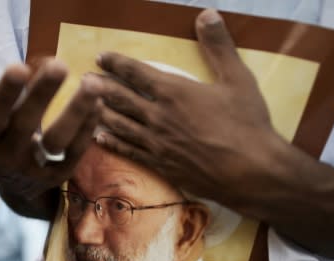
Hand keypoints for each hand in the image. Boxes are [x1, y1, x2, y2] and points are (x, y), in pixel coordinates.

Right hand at [0, 55, 102, 217]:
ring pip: (56, 141)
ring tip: (92, 83)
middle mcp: (6, 154)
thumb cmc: (0, 133)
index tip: (18, 67)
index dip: (3, 94)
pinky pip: (75, 154)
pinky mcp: (58, 177)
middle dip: (41, 94)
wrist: (18, 187)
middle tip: (59, 64)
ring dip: (75, 111)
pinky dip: (87, 128)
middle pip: (24, 124)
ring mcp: (34, 169)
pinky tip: (98, 104)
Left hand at [93, 9, 279, 208]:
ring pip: (120, 124)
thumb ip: (219, 46)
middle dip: (100, 87)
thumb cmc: (248, 125)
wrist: (251, 172)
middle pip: (121, 98)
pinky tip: (99, 138)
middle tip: (83, 80)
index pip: (137, 72)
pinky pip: (129, 151)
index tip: (101, 57)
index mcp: (175, 91)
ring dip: (100, 113)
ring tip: (82, 105)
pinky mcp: (160, 165)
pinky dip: (111, 143)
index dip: (117, 63)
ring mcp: (157, 142)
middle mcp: (159, 116)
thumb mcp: (238, 79)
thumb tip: (207, 15)